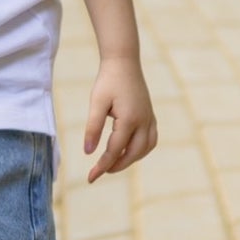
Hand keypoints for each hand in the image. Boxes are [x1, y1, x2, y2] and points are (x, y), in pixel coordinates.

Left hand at [83, 56, 157, 181]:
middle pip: (133, 153)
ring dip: (130, 159)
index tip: (90, 178)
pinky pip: (151, 139)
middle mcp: (143, 121)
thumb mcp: (96, 103)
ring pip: (145, 148)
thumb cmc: (108, 80)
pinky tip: (129, 150)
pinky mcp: (150, 115)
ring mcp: (149, 118)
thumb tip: (88, 152)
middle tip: (99, 171)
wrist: (124, 61)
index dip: (102, 166)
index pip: (115, 150)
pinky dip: (141, 150)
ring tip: (113, 163)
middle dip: (116, 165)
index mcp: (130, 119)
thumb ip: (93, 128)